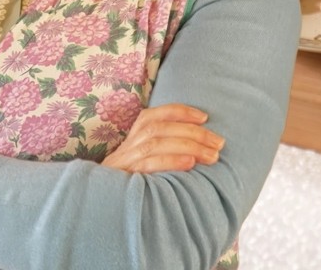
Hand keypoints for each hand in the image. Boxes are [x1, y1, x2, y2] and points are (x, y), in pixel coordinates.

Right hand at [101, 104, 223, 173]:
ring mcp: (123, 162)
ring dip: (188, 146)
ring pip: (155, 143)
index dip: (179, 112)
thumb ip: (165, 149)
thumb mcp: (145, 162)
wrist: (102, 207)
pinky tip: (190, 164)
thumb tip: (201, 143)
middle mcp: (126, 147)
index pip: (152, 115)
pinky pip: (148, 165)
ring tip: (212, 156)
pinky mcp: (124, 179)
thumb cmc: (134, 184)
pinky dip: (171, 161)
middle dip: (193, 133)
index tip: (204, 117)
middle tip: (219, 143)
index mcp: (131, 138)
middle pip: (159, 129)